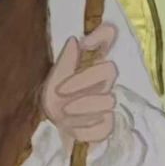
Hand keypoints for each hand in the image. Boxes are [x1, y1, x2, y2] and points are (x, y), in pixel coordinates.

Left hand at [42, 23, 120, 145]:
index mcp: (90, 66)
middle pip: (110, 69)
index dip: (102, 35)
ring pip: (108, 100)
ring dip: (81, 107)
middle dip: (83, 81)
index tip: (85, 42)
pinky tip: (72, 129)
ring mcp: (107, 102)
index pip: (107, 39)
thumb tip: (74, 40)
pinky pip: (105, 126)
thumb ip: (65, 62)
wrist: (54, 130)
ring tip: (63, 114)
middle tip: (60, 91)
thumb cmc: (56, 100)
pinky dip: (85, 129)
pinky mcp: (107, 124)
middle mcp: (102, 81)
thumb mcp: (53, 80)